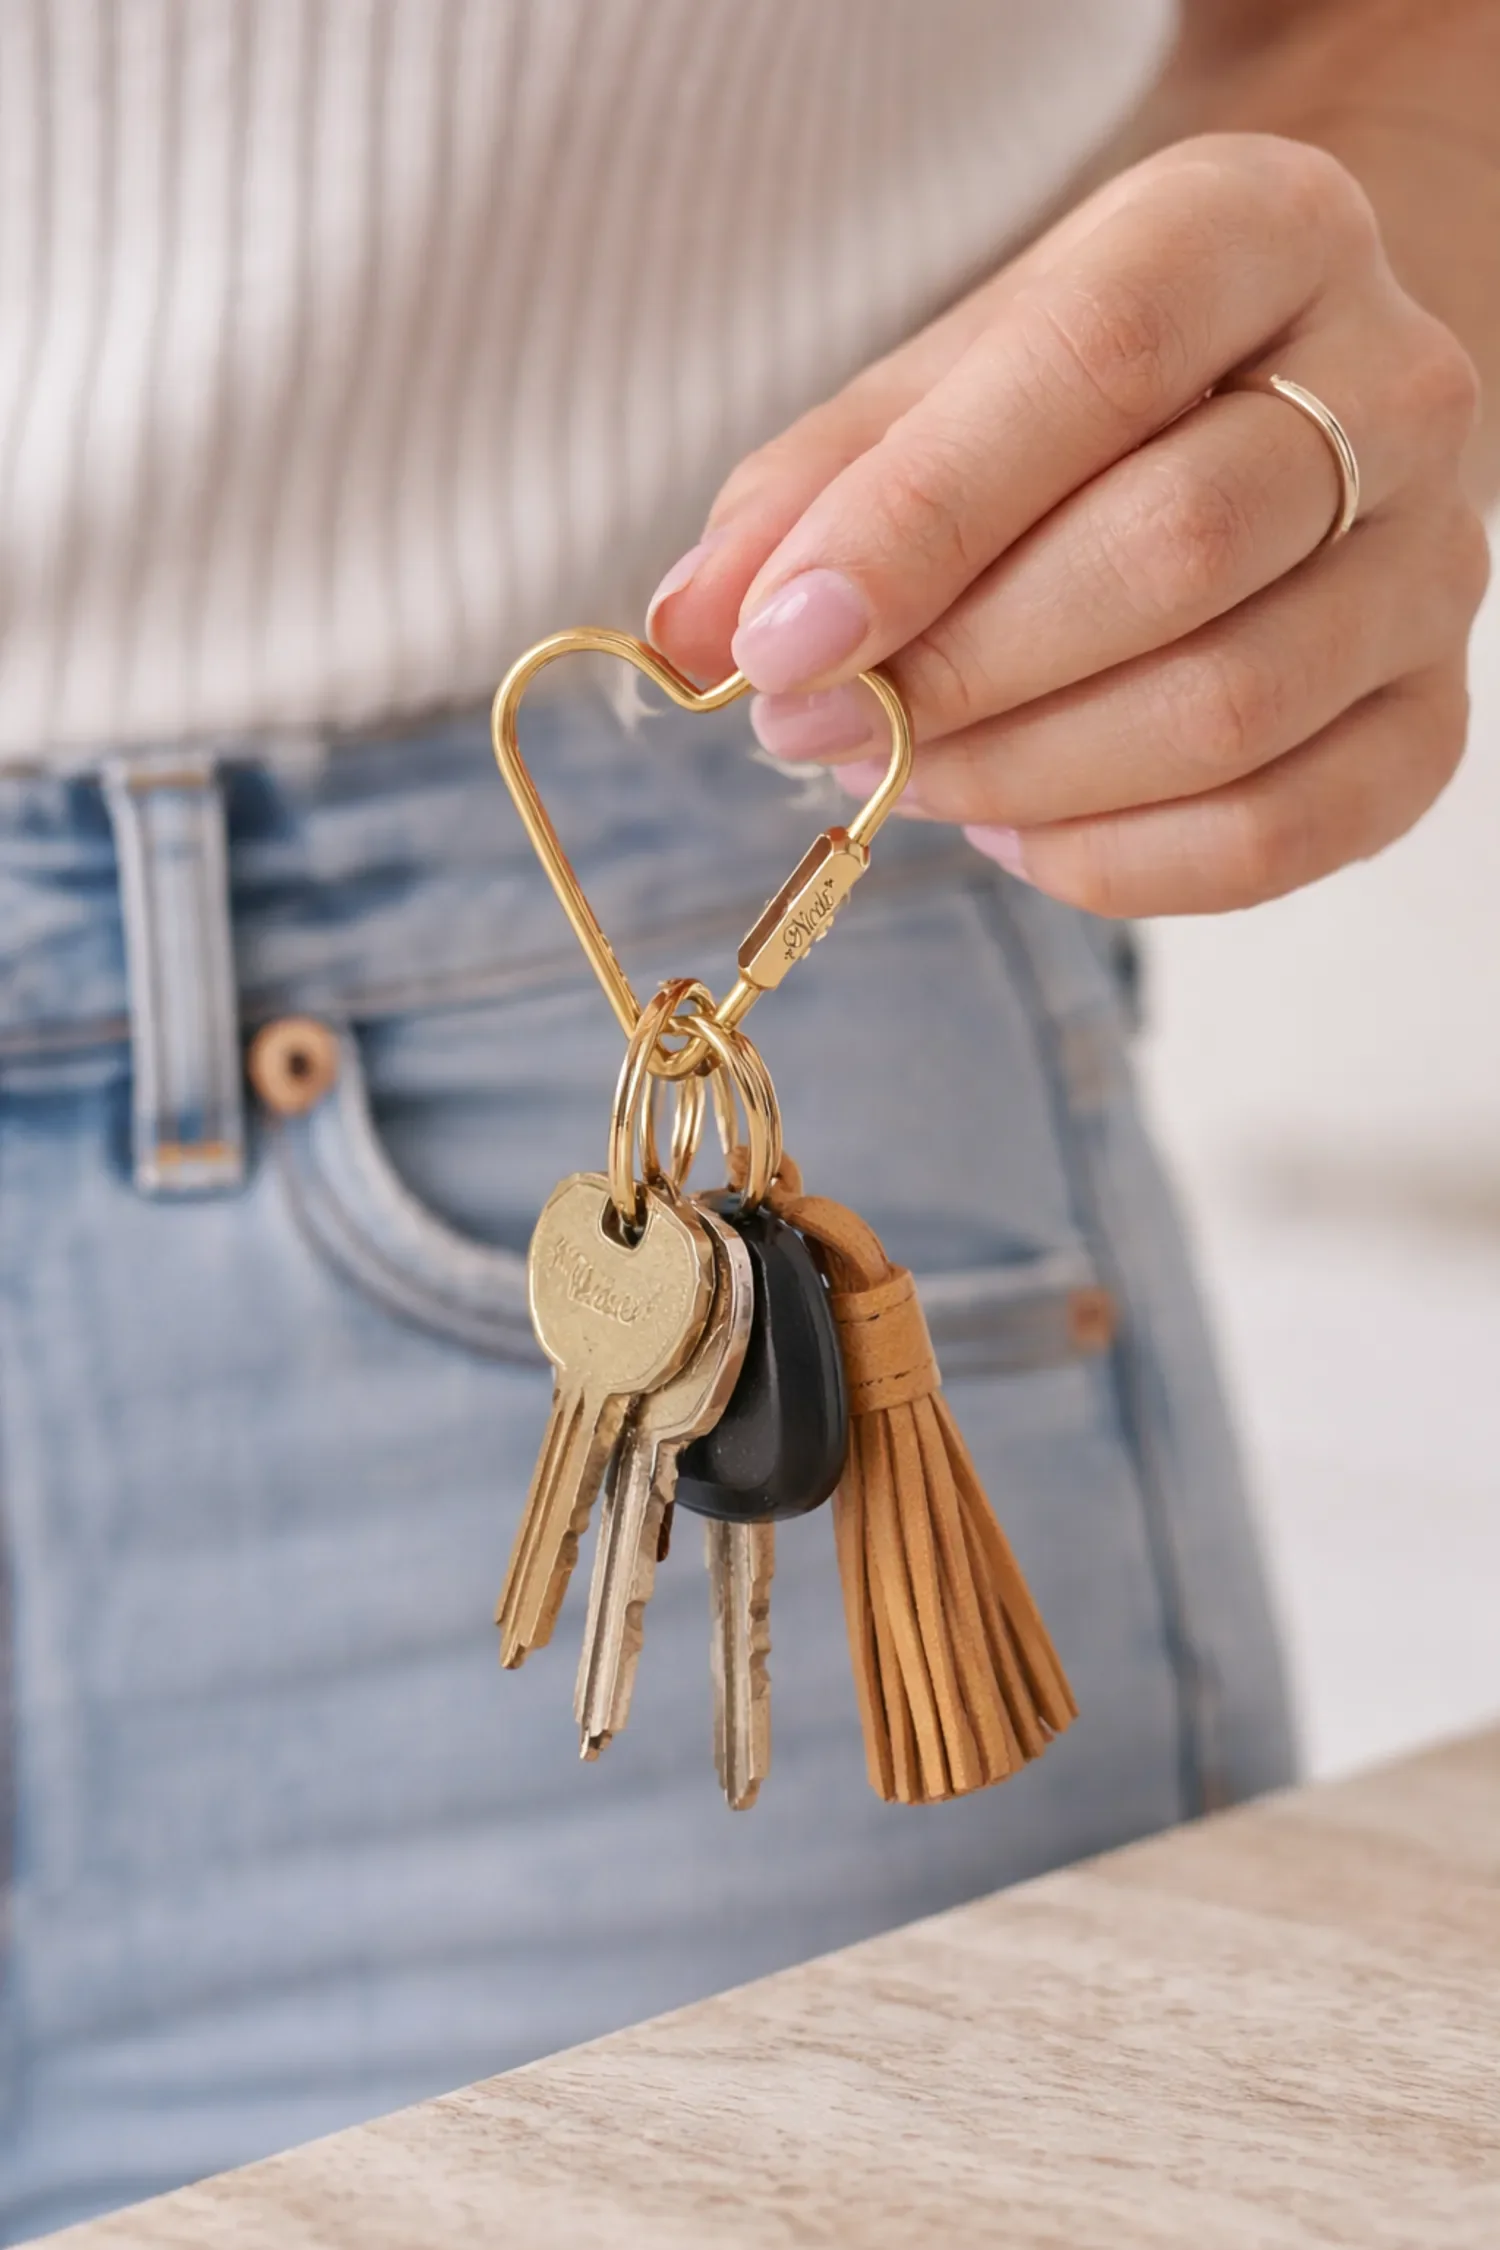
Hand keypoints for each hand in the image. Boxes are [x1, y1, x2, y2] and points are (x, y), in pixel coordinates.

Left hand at [648, 135, 1487, 915]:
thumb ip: (812, 491)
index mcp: (1257, 233)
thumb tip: (689, 632)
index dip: (919, 522)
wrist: (1266, 400)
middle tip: (815, 727)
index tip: (778, 639)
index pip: (1096, 364)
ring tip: (898, 772)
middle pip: (1176, 551)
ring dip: (1017, 776)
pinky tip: (1012, 828)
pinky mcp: (1430, 719)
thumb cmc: (1079, 397)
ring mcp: (1433, 566)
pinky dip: (1111, 864)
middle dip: (957, 672)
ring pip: (1230, 711)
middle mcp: (1391, 387)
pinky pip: (1280, 836)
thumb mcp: (938, 385)